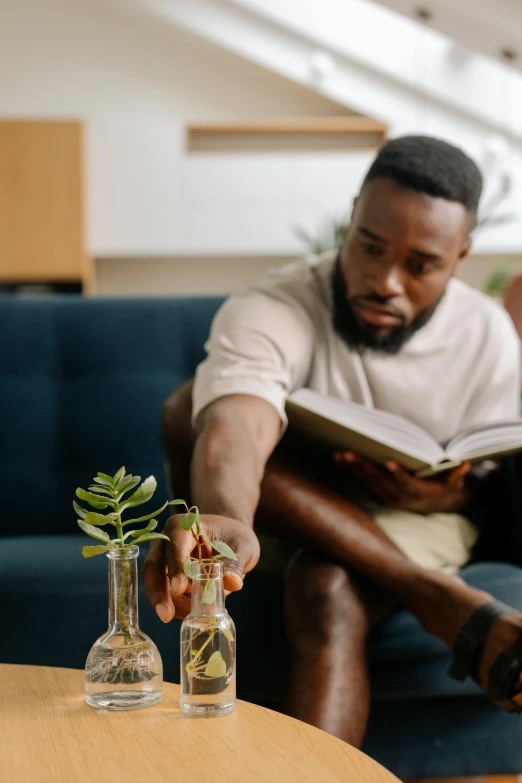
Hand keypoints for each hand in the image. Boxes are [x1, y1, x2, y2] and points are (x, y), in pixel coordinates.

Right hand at [142, 513, 259, 621]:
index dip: (176, 567)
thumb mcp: (242, 545)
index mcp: (182, 526)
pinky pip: (166, 594)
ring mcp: (163, 560)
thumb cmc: (234, 536)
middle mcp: (166, 541)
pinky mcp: (167, 577)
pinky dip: (177, 606)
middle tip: (166, 615)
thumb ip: (235, 563)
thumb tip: (233, 583)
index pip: (174, 546)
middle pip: (154, 567)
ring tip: (194, 617)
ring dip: (171, 604)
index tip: (179, 588)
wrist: (229, 538)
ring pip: (156, 584)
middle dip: (158, 592)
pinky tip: (193, 614)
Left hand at [334, 451, 470, 513]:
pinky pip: (362, 483)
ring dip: (353, 468)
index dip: (398, 474)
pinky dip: (350, 472)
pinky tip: (339, 461)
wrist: (434, 505)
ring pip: (368, 482)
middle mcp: (399, 497)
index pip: (406, 483)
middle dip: (363, 466)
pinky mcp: (378, 494)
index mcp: (417, 492)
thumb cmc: (444, 488)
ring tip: (339, 454)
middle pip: (380, 481)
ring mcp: (387, 497)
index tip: (389, 461)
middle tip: (348, 452)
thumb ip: (457, 475)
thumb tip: (464, 464)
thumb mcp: (454, 483)